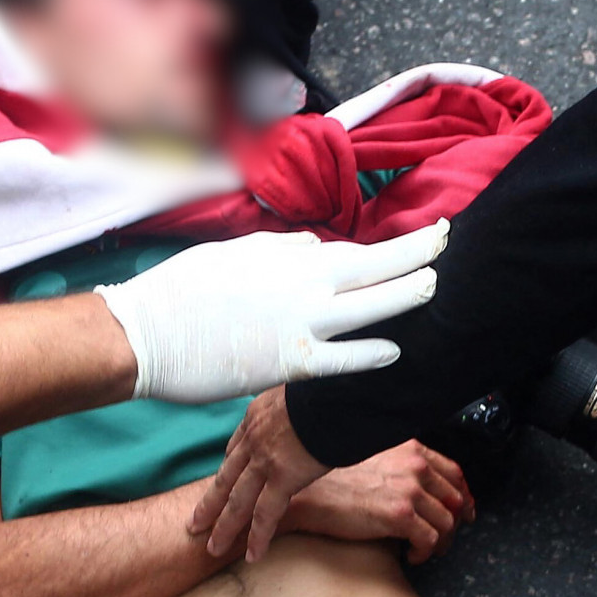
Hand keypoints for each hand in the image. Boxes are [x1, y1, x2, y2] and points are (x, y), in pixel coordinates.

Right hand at [98, 221, 448, 404]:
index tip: (429, 234)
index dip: (400, 243)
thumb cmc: (185, 291)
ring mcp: (302, 322)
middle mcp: (305, 284)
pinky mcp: (290, 361)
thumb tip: (316, 247)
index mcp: (291, 258)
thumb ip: (284, 251)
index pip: (359, 248)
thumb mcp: (238, 254)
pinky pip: (343, 358)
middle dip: (419, 253)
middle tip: (449, 240)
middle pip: (377, 266)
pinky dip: (372, 353)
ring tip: (437, 287)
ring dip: (409, 294)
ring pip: (372, 306)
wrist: (146, 332)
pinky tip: (397, 350)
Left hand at [190, 387, 331, 560]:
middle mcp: (253, 439)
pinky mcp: (283, 478)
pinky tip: (252, 555)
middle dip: (209, 503)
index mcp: (256, 416)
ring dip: (224, 526)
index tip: (224, 481)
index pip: (236, 447)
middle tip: (195, 523)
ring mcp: (265, 461)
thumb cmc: (327, 393)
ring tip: (213, 547)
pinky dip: (258, 536)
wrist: (333, 396)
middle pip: (226, 477)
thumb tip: (305, 416)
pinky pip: (266, 513)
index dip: (229, 468)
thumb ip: (294, 410)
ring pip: (237, 500)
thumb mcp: (298, 394)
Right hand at [283, 441, 475, 563]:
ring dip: (441, 542)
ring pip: (447, 522)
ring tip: (425, 550)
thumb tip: (419, 488)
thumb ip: (399, 465)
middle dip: (455, 523)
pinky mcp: (400, 515)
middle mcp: (415, 467)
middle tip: (446, 538)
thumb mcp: (373, 458)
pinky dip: (425, 552)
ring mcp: (409, 490)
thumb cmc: (332, 479)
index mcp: (410, 450)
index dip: (463, 495)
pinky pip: (430, 539)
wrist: (308, 493)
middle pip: (455, 499)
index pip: (453, 472)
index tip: (465, 510)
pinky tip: (411, 555)